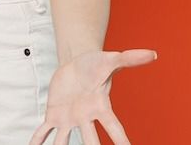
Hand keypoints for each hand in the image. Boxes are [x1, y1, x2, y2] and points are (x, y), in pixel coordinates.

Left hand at [29, 48, 156, 144]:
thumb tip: (152, 54)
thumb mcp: (110, 60)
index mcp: (101, 107)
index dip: (121, 141)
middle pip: (89, 139)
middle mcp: (86, 117)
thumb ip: (129, 59)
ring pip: (64, 140)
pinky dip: (38, 140)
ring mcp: (69, 119)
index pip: (114, 128)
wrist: (76, 64)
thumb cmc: (96, 64)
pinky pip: (44, 130)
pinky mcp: (54, 115)